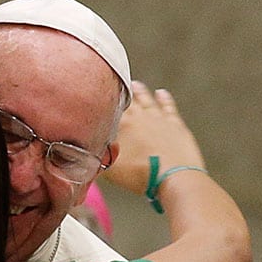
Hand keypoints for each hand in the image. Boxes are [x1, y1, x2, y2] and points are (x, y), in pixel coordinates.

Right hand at [103, 80, 205, 194]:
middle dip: (122, 92)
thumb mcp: (111, 170)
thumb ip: (98, 159)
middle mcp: (141, 117)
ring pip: (148, 100)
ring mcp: (160, 119)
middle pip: (129, 100)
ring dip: (141, 92)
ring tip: (135, 84)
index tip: (99, 94)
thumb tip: (86, 154)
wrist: (174, 177)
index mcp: (123, 126)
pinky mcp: (176, 124)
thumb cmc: (141, 175)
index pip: (111, 108)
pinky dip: (164, 99)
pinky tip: (161, 93)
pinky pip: (168, 106)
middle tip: (117, 84)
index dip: (105, 101)